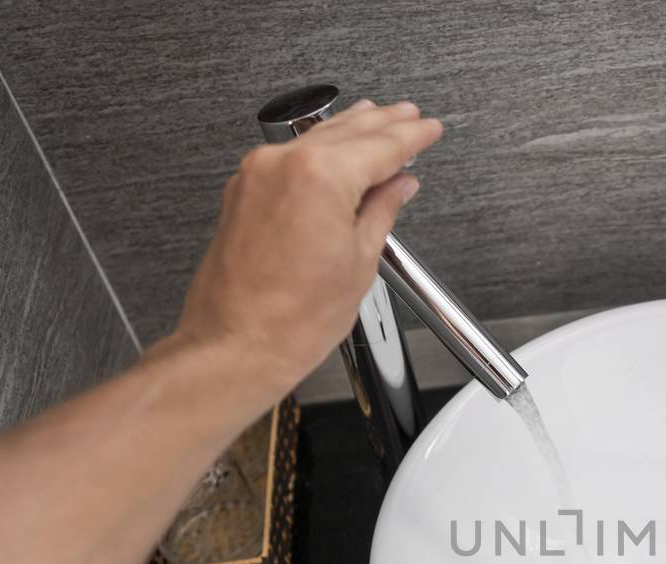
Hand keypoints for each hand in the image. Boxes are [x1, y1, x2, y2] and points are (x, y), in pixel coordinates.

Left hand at [174, 100, 443, 396]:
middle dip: (384, 123)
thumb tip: (397, 187)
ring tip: (378, 120)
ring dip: (351, 129)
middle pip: (347, 131)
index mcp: (320, 176)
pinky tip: (336, 153)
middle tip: (411, 117)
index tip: (428, 129)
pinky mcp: (243, 191)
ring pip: (316, 138)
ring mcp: (257, 175)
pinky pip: (290, 157)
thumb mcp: (359, 260)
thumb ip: (382, 210)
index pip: (381, 145)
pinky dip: (319, 149)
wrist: (237, 344)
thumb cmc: (291, 319)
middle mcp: (283, 164)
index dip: (412, 136)